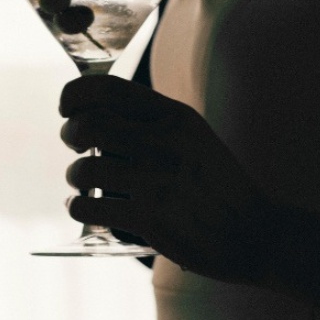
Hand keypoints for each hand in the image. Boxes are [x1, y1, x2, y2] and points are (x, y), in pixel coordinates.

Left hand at [60, 74, 270, 282]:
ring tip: (84, 183)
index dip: (76, 94)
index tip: (67, 107)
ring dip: (75, 176)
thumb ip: (156, 122)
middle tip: (75, 145)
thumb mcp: (196, 136)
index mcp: (176, 116)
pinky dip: (78, 208)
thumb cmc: (219, 184)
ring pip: (83, 169)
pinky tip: (86, 208)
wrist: (252, 230)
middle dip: (70, 133)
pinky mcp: (148, 218)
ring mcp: (155, 180)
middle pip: (88, 125)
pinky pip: (89, 207)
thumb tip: (100, 113)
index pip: (109, 89)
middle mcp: (164, 142)